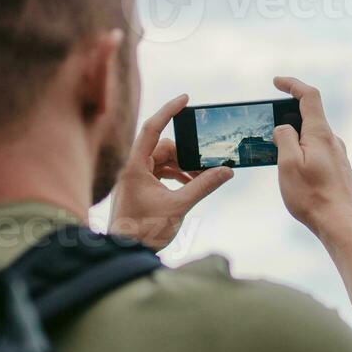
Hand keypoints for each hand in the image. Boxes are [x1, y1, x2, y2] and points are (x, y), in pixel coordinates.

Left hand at [109, 94, 232, 250]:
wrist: (125, 252)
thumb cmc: (144, 231)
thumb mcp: (179, 206)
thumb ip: (203, 186)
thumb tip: (226, 171)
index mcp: (135, 166)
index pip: (152, 128)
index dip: (169, 111)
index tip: (186, 99)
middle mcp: (132, 168)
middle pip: (163, 147)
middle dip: (185, 154)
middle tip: (205, 166)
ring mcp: (135, 178)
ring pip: (162, 160)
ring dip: (182, 167)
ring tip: (200, 179)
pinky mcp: (139, 188)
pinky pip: (159, 172)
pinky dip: (175, 176)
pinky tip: (189, 185)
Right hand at [271, 76, 351, 240]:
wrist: (339, 223)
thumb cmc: (312, 196)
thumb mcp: (288, 164)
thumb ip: (284, 139)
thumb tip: (283, 128)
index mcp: (320, 134)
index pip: (309, 96)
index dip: (292, 84)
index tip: (277, 82)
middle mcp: (332, 141)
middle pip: (309, 117)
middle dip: (287, 118)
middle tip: (268, 132)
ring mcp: (337, 155)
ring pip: (312, 138)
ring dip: (294, 140)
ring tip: (278, 159)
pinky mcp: (338, 170)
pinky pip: (317, 153)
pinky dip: (303, 154)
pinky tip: (294, 174)